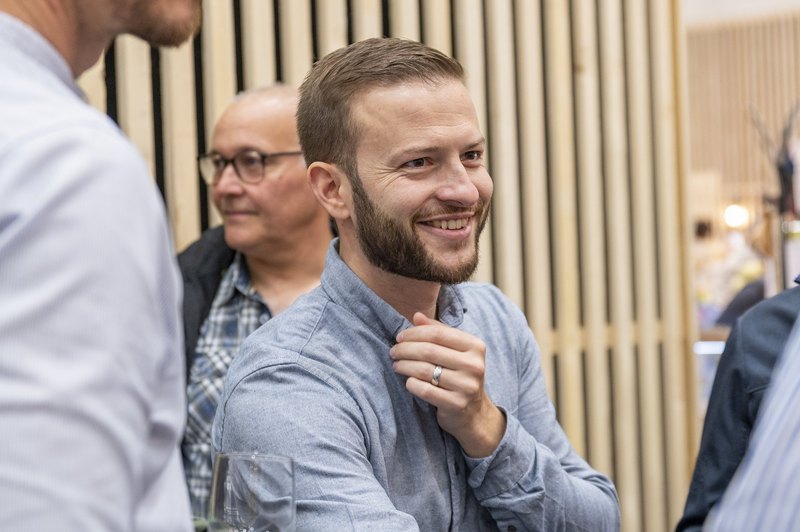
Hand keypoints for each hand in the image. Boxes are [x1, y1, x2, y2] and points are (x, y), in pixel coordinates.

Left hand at [390, 312, 505, 456]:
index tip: (400, 337)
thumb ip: (438, 331)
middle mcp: (474, 365)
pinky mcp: (456, 404)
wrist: (473, 412)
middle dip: (405, 349)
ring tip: (396, 365)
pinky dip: (411, 383)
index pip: (437, 333)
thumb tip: (416, 316)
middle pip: (429, 350)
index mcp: (475, 346)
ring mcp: (467, 386)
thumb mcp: (454, 351)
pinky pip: (424, 390)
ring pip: (424, 370)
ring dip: (404, 366)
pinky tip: (408, 381)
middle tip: (393, 351)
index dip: (414, 333)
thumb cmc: (459, 375)